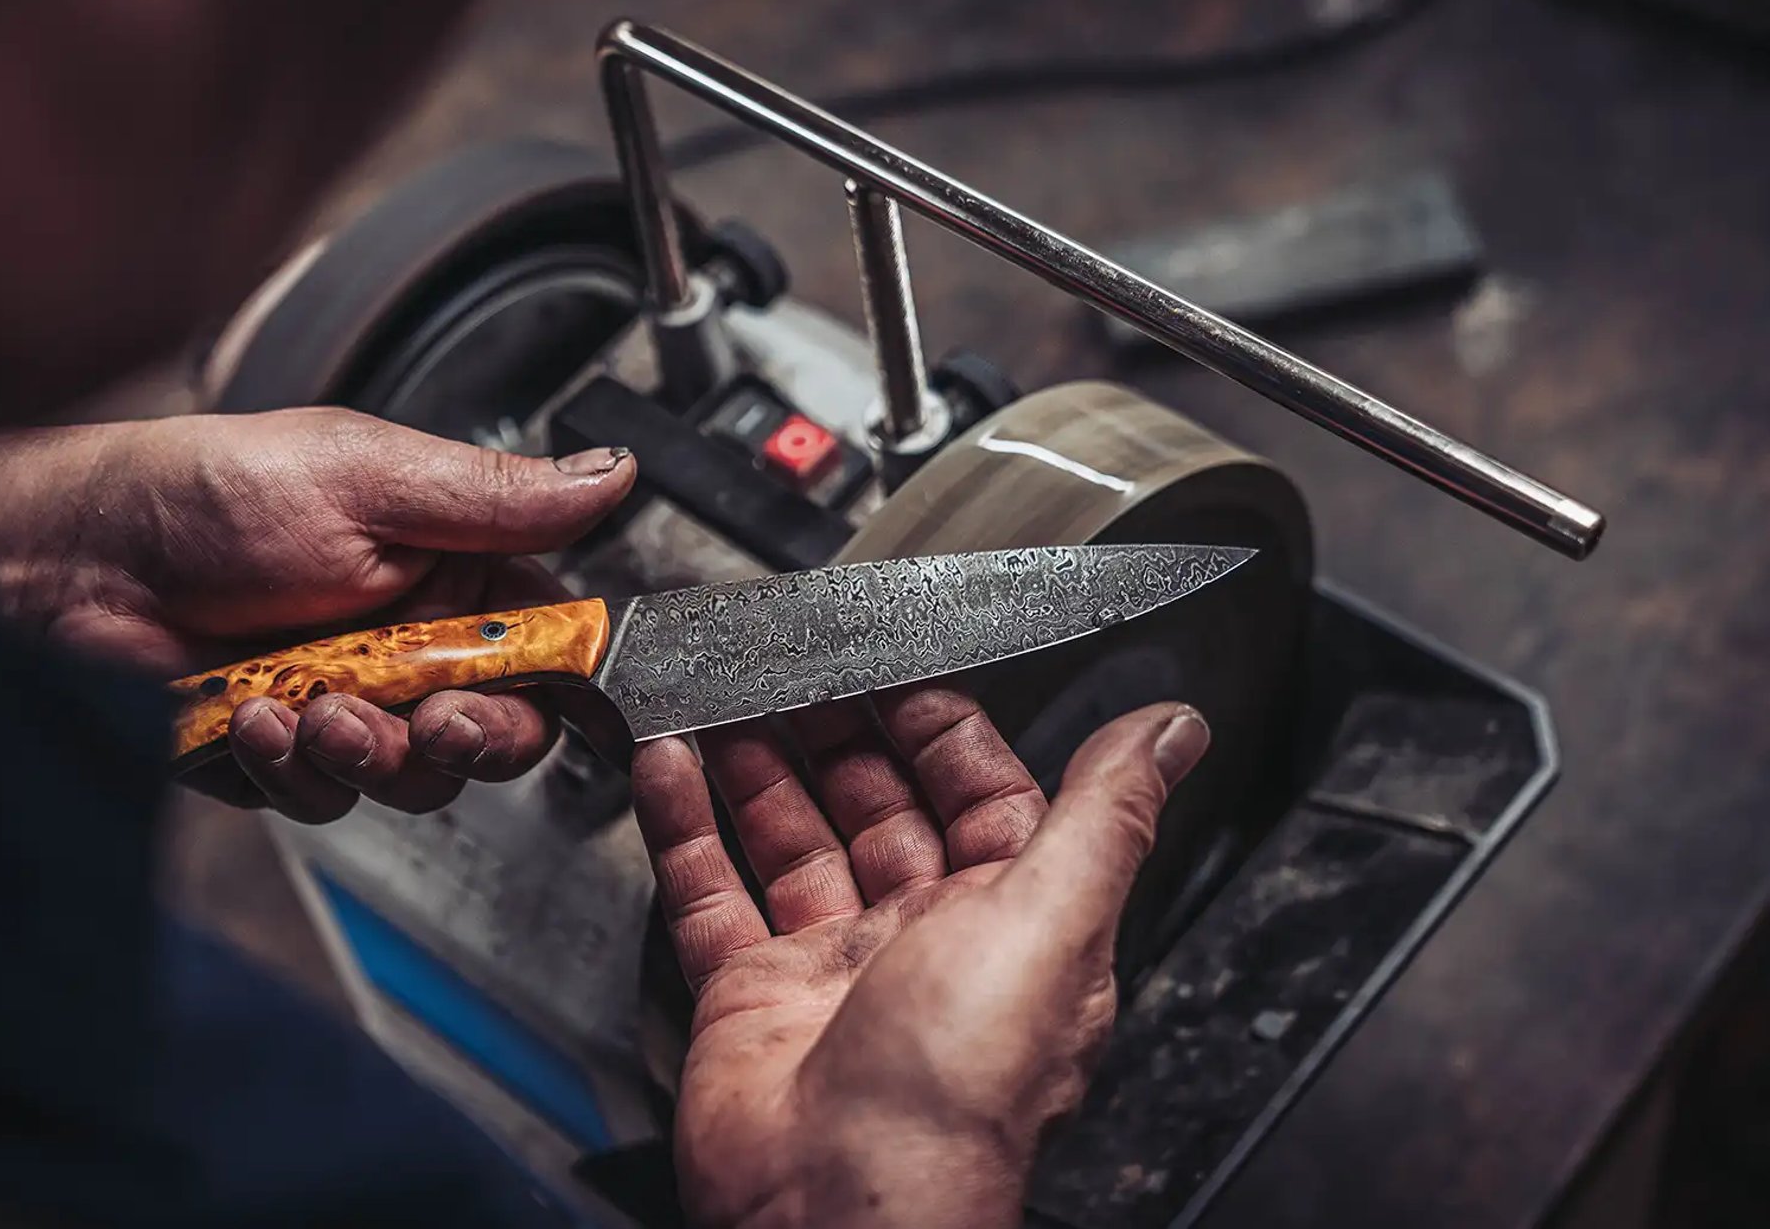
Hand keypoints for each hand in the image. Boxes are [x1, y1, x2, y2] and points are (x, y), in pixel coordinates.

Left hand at [0, 406, 634, 820]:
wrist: (71, 562)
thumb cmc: (211, 492)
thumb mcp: (369, 477)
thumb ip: (497, 494)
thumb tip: (610, 474)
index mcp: (452, 567)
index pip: (549, 644)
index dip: (559, 680)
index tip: (540, 690)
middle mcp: (412, 642)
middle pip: (499, 730)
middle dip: (468, 735)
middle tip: (431, 716)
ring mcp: (352, 702)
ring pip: (418, 777)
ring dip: (374, 754)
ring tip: (316, 708)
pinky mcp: (289, 754)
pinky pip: (329, 798)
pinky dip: (296, 769)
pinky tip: (260, 718)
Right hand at [631, 688, 1208, 1228]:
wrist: (840, 1206)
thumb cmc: (960, 1092)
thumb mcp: (1055, 918)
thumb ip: (1105, 814)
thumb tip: (1173, 733)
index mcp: (1010, 922)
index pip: (981, 794)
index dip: (938, 727)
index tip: (894, 664)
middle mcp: (922, 942)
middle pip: (876, 807)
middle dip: (837, 733)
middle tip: (796, 667)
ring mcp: (831, 969)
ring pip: (790, 839)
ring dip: (757, 766)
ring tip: (723, 697)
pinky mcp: (750, 998)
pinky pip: (711, 891)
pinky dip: (685, 825)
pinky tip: (668, 767)